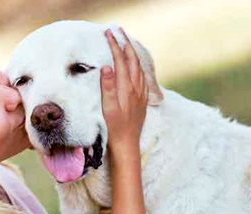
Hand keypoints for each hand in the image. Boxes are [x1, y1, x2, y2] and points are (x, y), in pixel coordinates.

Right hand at [101, 28, 148, 153]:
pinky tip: (135, 66)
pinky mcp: (142, 100)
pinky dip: (137, 65)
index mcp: (126, 88)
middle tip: (118, 31)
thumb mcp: (108, 108)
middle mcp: (136, 88)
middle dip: (125, 44)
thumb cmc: (114, 128)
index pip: (120, 60)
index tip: (108, 33)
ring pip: (139, 67)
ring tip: (126, 44)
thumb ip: (108, 87)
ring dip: (132, 53)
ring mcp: (141, 94)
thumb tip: (107, 67)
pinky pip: (142, 76)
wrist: (127, 144)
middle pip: (132, 60)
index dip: (115, 45)